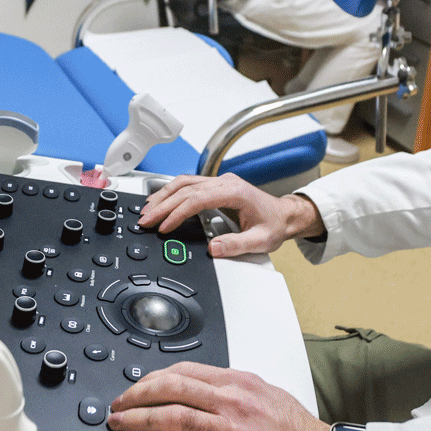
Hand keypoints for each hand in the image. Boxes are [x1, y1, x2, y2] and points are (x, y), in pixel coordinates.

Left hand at [108, 362, 334, 430]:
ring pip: (175, 418)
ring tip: (120, 426)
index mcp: (241, 384)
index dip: (153, 378)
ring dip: (139, 421)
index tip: (138, 386)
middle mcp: (235, 403)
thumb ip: (235, 393)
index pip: (186, 371)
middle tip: (119, 405)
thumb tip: (204, 393)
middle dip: (137, 394)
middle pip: (173, 387)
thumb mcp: (268, 397)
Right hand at [138, 173, 321, 257]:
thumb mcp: (260, 240)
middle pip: (185, 188)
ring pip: (183, 182)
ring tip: (148, 210)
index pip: (197, 198)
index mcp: (234, 191)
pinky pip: (188, 185)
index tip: (165, 226)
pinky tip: (161, 201)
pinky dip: (171, 193)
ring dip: (163, 195)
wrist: (284, 215)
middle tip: (146, 219)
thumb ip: (237, 244)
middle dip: (162, 204)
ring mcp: (219, 182)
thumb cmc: (274, 224)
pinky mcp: (215, 186)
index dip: (178, 212)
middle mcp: (224, 182)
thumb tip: (214, 248)